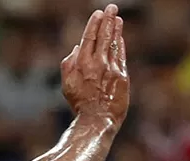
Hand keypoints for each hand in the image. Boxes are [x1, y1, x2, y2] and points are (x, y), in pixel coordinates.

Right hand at [61, 5, 129, 124]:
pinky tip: (120, 38)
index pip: (88, 37)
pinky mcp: (122, 77)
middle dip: (107, 20)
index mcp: (81, 63)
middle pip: (103, 36)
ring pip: (114, 44)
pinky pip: (121, 56)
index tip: (98, 14)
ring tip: (117, 19)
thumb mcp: (67, 84)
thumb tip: (76, 48)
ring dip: (116, 29)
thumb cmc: (80, 104)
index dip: (94, 24)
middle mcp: (97, 63)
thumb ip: (68, 64)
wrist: (97, 120)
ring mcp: (111, 69)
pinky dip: (120, 45)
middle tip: (112, 8)